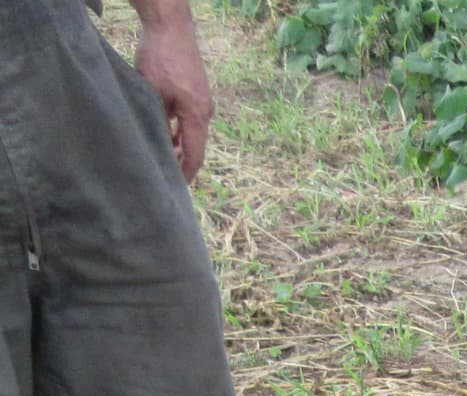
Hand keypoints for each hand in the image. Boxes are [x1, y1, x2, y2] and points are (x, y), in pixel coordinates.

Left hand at [134, 14, 212, 181]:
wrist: (172, 27)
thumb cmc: (161, 58)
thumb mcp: (152, 94)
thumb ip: (157, 122)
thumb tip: (158, 146)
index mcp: (197, 115)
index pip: (195, 155)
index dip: (186, 174)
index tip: (177, 189)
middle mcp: (205, 111)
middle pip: (194, 145)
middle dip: (180, 160)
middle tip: (163, 173)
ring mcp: (203, 101)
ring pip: (190, 131)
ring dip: (177, 142)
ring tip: (160, 151)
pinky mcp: (198, 91)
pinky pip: (190, 117)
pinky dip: (178, 127)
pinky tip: (164, 128)